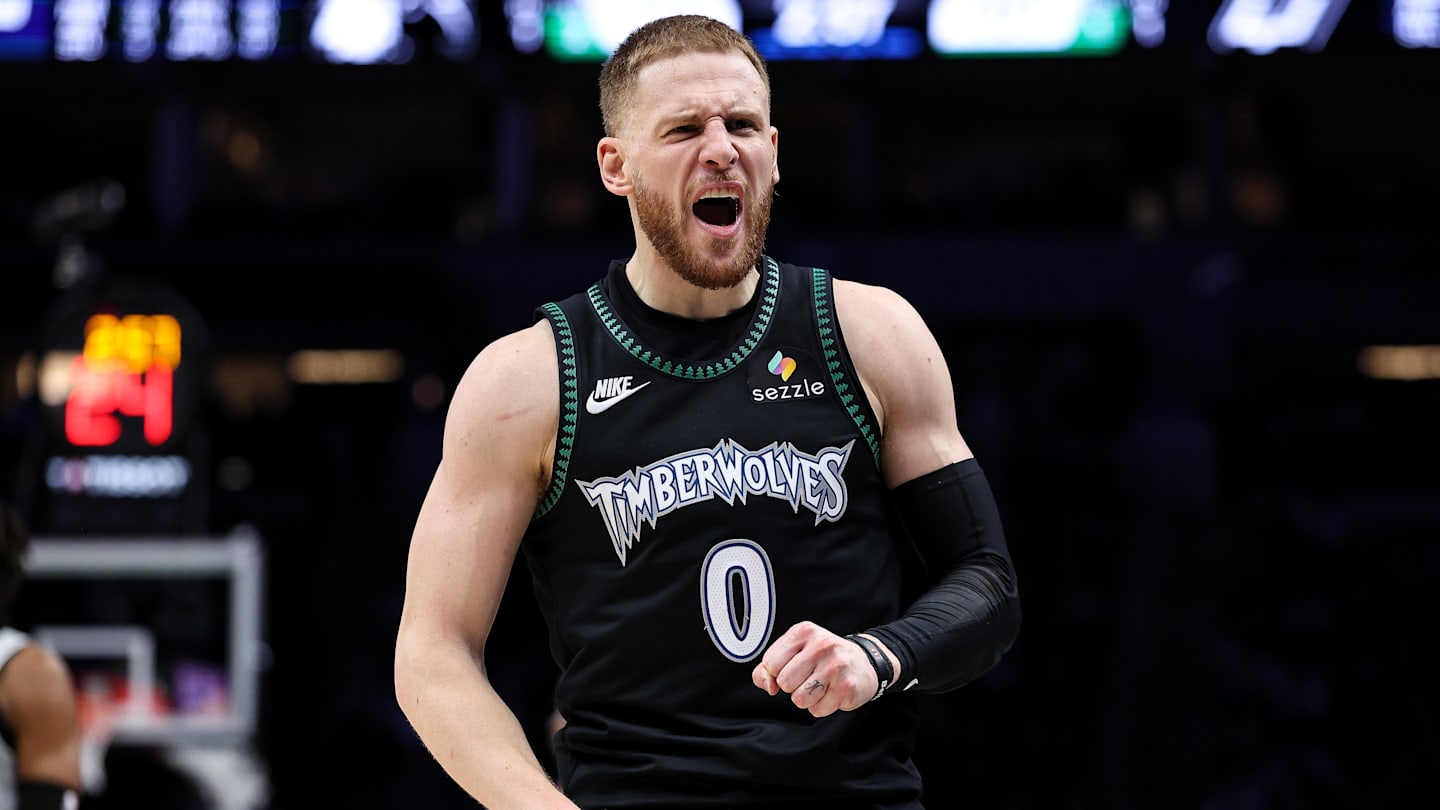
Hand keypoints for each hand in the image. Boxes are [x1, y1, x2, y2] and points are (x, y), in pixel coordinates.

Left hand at [751, 621, 876, 716]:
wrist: (864, 661)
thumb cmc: (822, 658)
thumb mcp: (793, 652)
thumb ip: (767, 668)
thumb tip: (767, 685)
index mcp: (803, 632)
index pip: (770, 663)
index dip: (775, 673)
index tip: (790, 669)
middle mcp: (820, 645)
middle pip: (784, 682)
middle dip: (792, 686)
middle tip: (808, 677)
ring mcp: (836, 665)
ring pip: (799, 699)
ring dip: (806, 699)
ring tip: (820, 685)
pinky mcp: (846, 687)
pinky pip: (817, 710)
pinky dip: (821, 706)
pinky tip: (832, 692)